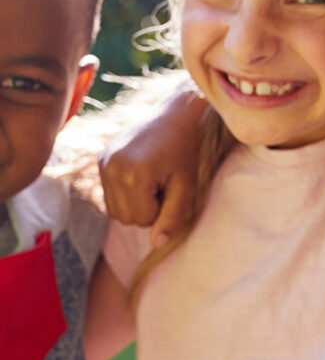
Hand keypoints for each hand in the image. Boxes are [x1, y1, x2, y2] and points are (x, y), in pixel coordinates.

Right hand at [99, 82, 206, 245]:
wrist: (176, 115)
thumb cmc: (186, 152)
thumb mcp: (187, 187)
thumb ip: (173, 217)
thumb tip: (156, 244)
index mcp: (132, 175)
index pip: (141, 220)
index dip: (161, 210)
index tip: (172, 187)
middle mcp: (111, 168)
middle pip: (125, 218)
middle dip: (147, 208)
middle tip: (164, 184)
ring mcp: (103, 162)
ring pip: (114, 210)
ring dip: (136, 202)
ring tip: (154, 180)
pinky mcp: (101, 158)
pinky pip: (110, 194)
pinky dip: (126, 192)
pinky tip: (142, 174)